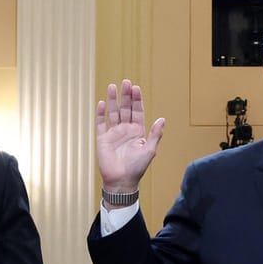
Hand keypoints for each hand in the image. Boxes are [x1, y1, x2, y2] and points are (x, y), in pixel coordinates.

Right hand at [95, 80, 163, 197]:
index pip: (137, 111)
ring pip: (113, 112)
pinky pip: (101, 123)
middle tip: (125, 82)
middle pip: (125, 108)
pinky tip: (101, 103)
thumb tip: (162, 119)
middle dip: (125, 95)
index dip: (137, 100)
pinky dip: (101, 113)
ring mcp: (114, 133)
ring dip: (112, 100)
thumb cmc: (137, 168)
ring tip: (112, 86)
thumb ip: (155, 134)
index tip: (136, 88)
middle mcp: (126, 130)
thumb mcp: (150, 150)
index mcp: (138, 132)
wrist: (121, 181)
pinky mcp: (103, 139)